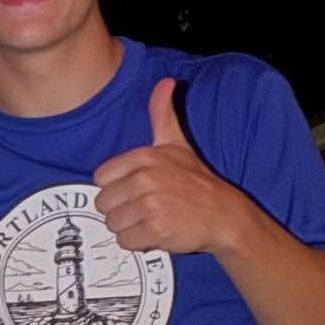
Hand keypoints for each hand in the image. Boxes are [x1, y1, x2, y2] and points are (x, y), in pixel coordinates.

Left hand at [92, 78, 251, 255]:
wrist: (224, 215)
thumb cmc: (196, 181)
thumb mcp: (177, 143)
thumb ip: (162, 114)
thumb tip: (164, 82)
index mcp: (143, 158)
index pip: (100, 178)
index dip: (116, 187)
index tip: (137, 189)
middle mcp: (145, 179)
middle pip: (103, 203)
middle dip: (122, 209)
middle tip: (147, 207)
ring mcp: (150, 205)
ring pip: (112, 224)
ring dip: (130, 227)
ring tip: (153, 219)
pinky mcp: (155, 230)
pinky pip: (125, 241)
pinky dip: (139, 242)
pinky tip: (157, 232)